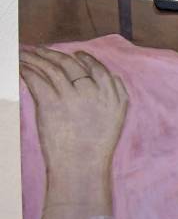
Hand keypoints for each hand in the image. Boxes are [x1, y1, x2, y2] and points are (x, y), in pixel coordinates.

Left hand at [19, 46, 128, 184]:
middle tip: (41, 50)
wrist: (81, 167)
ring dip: (35, 58)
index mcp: (114, 97)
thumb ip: (115, 96)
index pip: (98, 68)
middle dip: (54, 54)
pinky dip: (26, 70)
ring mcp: (73, 96)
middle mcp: (95, 92)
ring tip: (25, 54)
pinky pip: (36, 79)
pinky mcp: (51, 103)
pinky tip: (20, 67)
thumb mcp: (116, 119)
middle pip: (72, 64)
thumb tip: (106, 77)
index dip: (85, 58)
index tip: (75, 54)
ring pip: (52, 67)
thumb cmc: (96, 149)